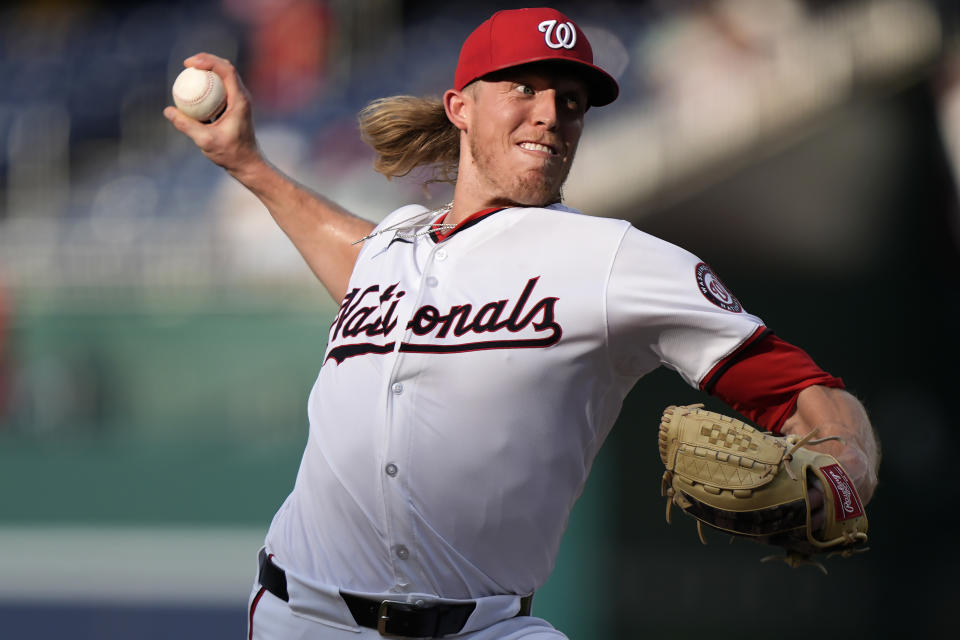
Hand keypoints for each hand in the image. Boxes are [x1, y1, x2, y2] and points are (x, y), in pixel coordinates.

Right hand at [163, 53, 263, 178]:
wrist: (247, 164)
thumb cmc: (231, 154)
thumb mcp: (205, 140)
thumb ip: (186, 125)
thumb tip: (168, 111)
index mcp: (240, 100)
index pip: (226, 71)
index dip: (208, 61)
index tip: (189, 63)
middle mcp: (242, 97)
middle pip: (226, 69)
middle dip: (207, 61)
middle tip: (187, 64)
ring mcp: (239, 102)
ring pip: (224, 78)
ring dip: (208, 71)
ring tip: (189, 72)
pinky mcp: (235, 108)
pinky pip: (220, 90)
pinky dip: (208, 86)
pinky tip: (193, 91)